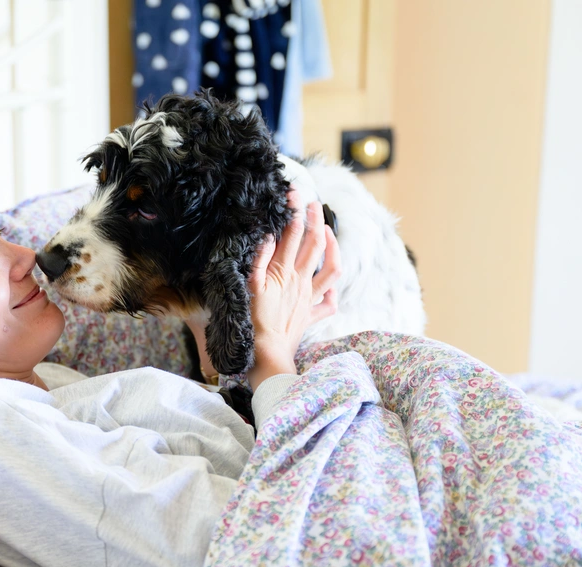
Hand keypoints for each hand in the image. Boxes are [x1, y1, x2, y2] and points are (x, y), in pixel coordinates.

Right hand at [247, 190, 340, 388]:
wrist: (267, 358)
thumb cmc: (252, 326)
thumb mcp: (250, 289)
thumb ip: (259, 261)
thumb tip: (269, 236)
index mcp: (283, 273)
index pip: (293, 234)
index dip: (295, 211)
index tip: (295, 193)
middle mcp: (300, 282)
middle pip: (314, 244)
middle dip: (316, 219)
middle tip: (313, 202)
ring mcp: (308, 298)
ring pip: (330, 268)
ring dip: (332, 248)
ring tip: (328, 233)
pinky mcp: (310, 316)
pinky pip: (328, 303)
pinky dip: (331, 292)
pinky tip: (330, 286)